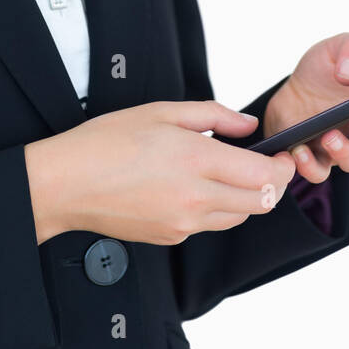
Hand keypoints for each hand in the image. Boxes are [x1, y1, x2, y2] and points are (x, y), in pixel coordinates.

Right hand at [24, 100, 296, 245]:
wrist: (66, 184)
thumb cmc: (105, 143)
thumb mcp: (161, 112)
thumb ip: (213, 116)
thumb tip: (248, 125)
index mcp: (196, 160)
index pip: (264, 176)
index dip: (282, 166)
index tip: (282, 154)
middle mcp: (196, 198)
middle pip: (261, 203)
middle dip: (273, 185)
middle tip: (266, 164)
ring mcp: (185, 223)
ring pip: (239, 217)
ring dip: (247, 198)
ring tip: (230, 174)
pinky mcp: (172, 237)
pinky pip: (210, 225)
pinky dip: (216, 209)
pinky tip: (197, 188)